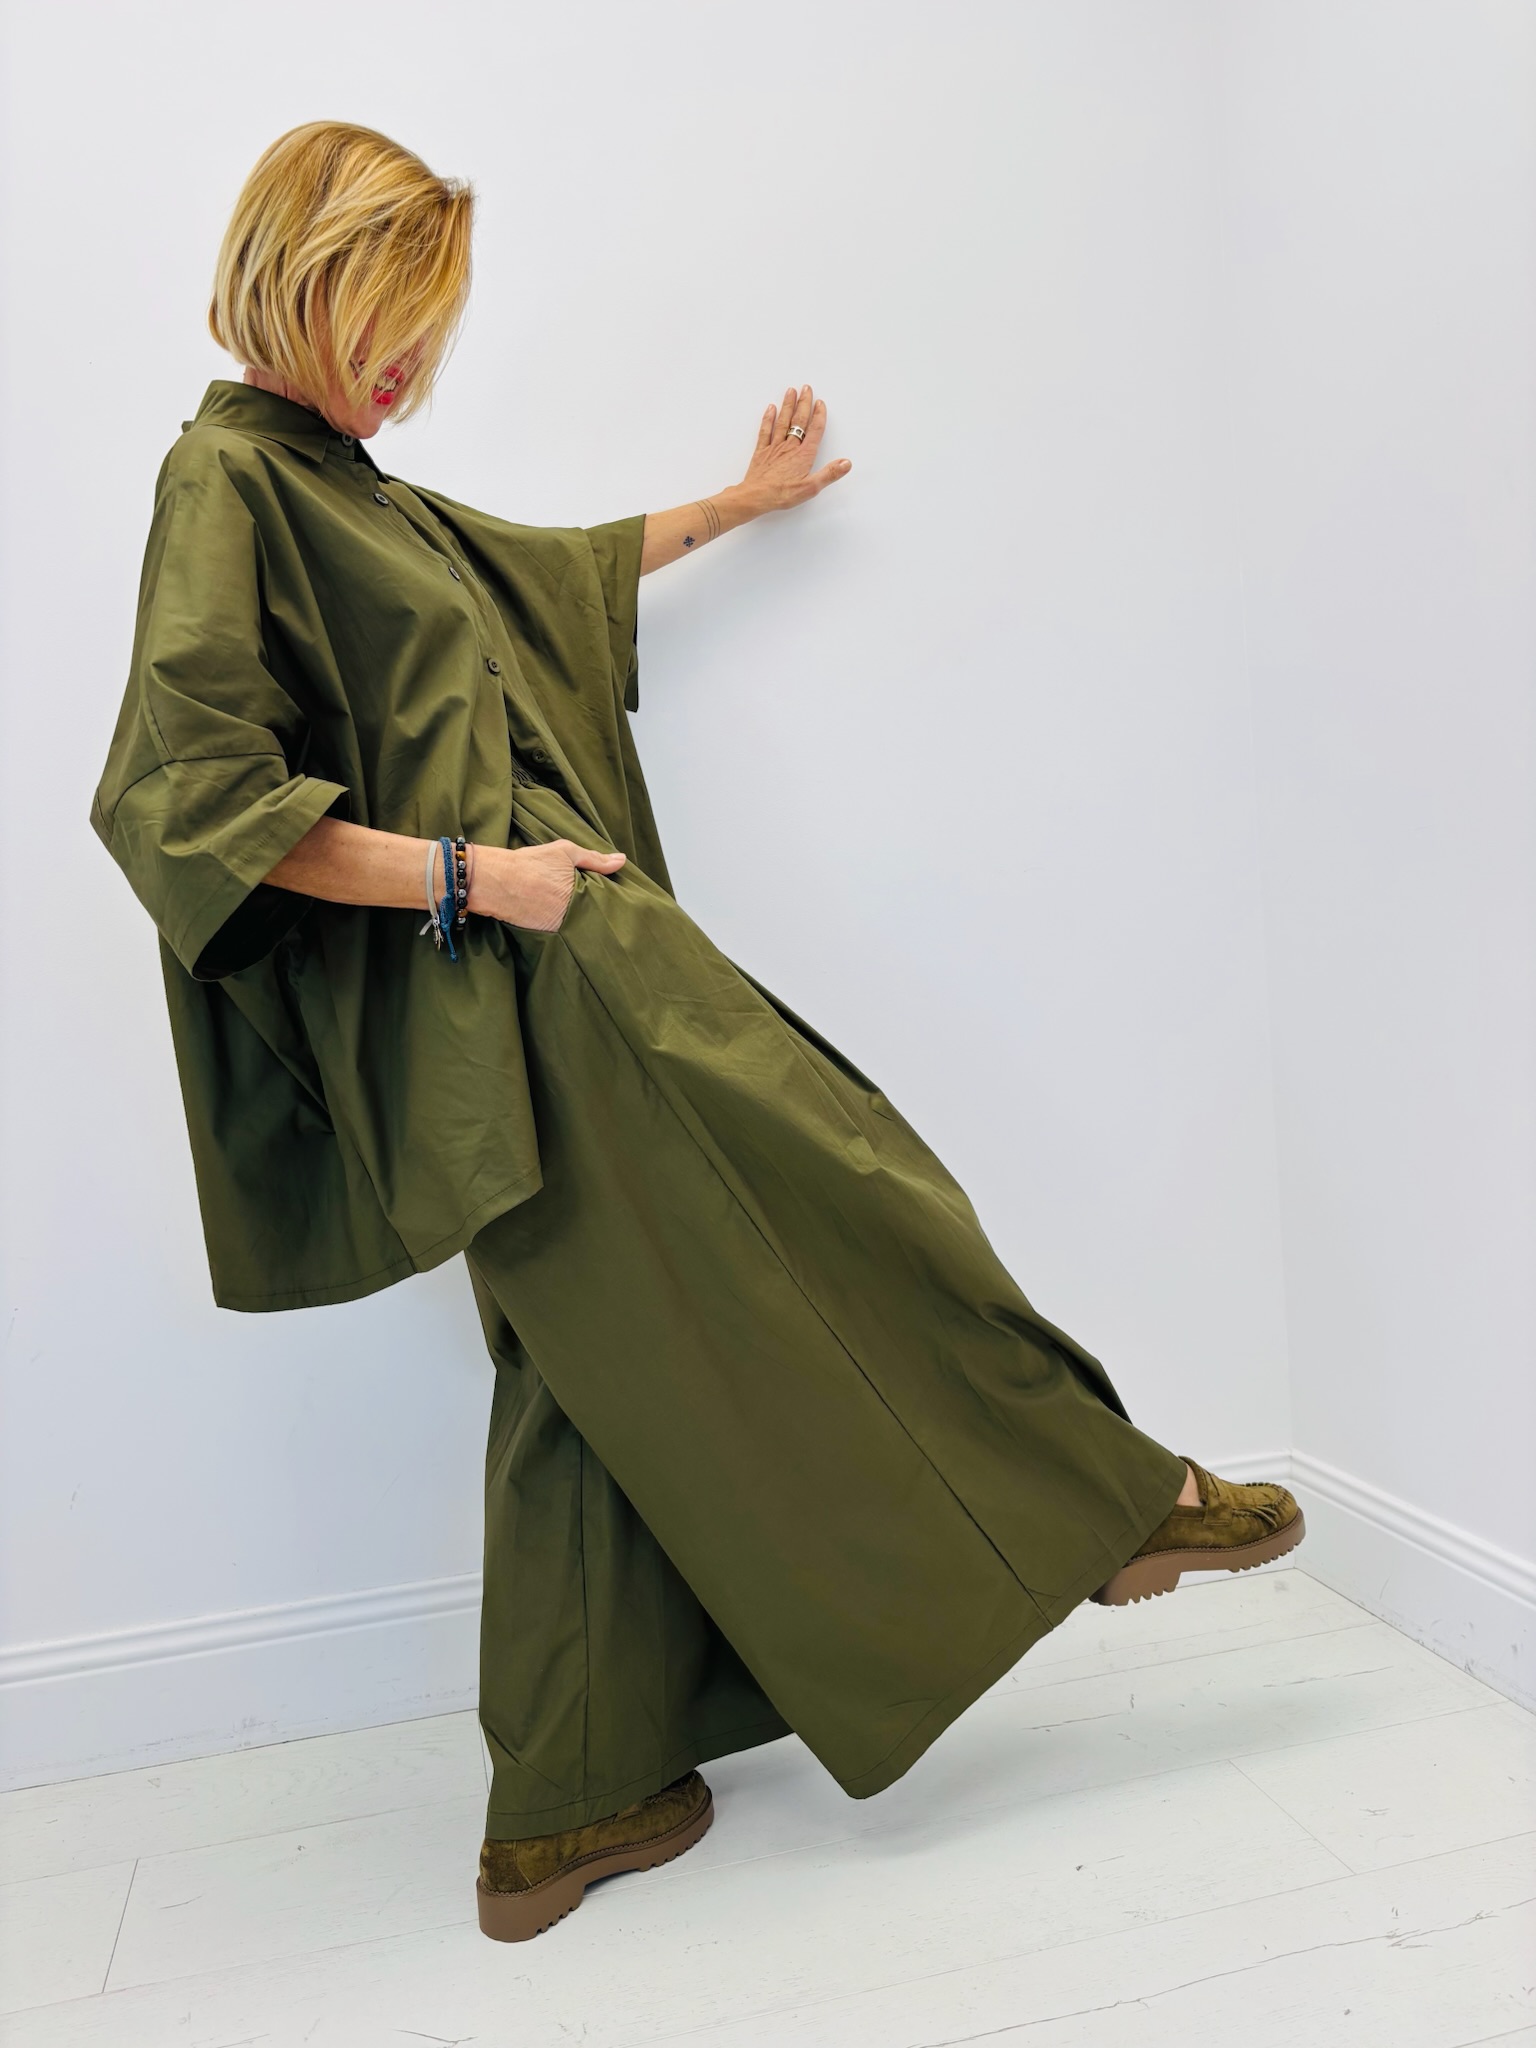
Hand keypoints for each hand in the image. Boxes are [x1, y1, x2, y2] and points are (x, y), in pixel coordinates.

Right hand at [469, 839, 625, 930]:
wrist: (497, 881)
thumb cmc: (530, 863)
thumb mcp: (565, 852)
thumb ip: (595, 858)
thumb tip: (622, 860)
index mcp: (583, 892)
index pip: (605, 899)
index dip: (605, 896)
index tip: (606, 893)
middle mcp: (575, 912)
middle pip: (593, 913)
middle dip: (593, 909)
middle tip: (588, 902)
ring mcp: (561, 925)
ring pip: (579, 924)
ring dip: (580, 919)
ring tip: (572, 909)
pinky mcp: (548, 934)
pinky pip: (563, 932)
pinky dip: (564, 926)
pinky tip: (559, 917)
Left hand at [736, 385, 850, 514]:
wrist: (756, 496)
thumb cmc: (782, 494)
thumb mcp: (811, 487)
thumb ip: (829, 473)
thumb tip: (846, 463)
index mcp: (803, 455)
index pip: (814, 430)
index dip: (819, 415)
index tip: (821, 403)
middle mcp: (790, 447)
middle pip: (799, 421)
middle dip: (804, 403)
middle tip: (807, 388)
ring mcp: (774, 447)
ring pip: (783, 421)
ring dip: (788, 405)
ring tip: (791, 391)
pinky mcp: (762, 451)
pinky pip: (765, 431)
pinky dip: (768, 418)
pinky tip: (771, 408)